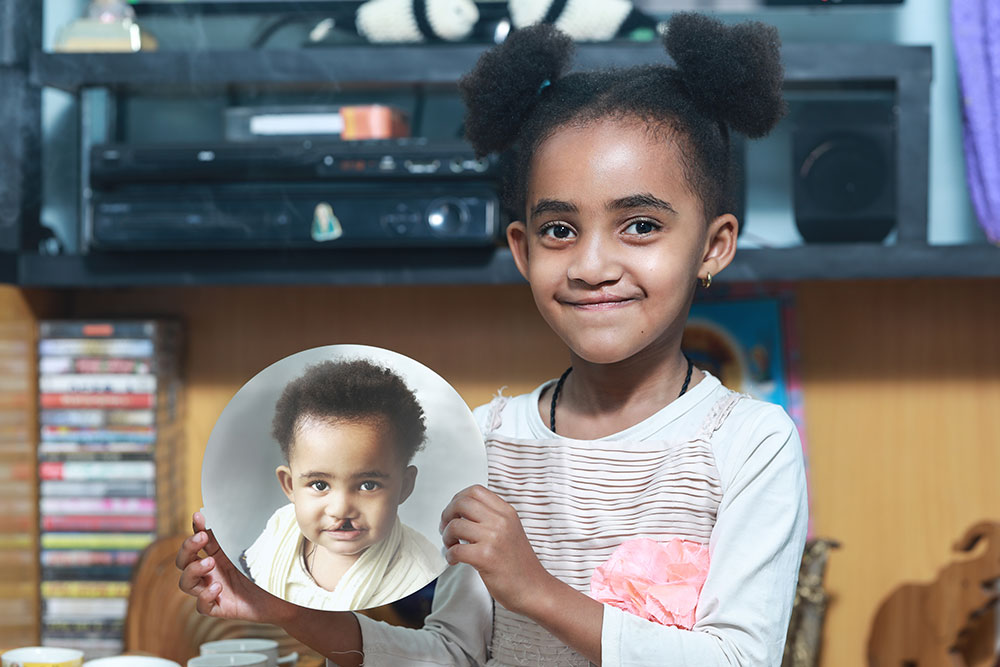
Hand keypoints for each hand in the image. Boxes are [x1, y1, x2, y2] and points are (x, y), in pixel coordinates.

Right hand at [176, 511, 290, 623]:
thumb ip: (242, 534)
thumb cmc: (271, 568)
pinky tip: (218, 588)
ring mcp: (213, 590)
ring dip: (193, 570)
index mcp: (219, 555)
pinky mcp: (220, 608)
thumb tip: (234, 511)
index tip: (199, 515)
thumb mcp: (255, 548)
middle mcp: (212, 572)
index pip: (198, 541)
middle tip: (202, 539)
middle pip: (183, 561)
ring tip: (210, 563)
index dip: (195, 528)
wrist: (285, 594)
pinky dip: (205, 596)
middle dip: (187, 548)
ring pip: (186, 583)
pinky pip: (201, 606)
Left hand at [439, 485, 553, 614]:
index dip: (457, 499)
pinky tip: (455, 560)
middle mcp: (501, 521)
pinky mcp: (486, 557)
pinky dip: (449, 555)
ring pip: (455, 525)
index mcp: (507, 512)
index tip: (453, 513)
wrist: (534, 589)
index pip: (475, 491)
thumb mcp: (510, 530)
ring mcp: (494, 538)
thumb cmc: (519, 564)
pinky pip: (456, 549)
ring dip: (446, 537)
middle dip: (447, 515)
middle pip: (462, 503)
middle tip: (446, 529)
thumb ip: (491, 518)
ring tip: (452, 547)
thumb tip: (460, 512)